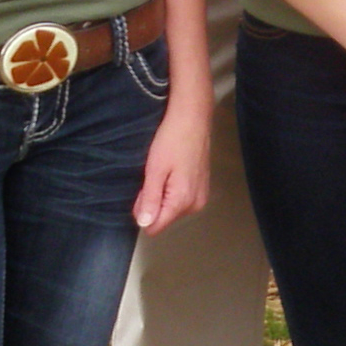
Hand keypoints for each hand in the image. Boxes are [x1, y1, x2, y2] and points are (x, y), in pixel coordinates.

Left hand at [133, 89, 210, 235]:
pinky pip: (181, 200)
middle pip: (164, 218)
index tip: (142, 190)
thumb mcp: (155, 169)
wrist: (193, 119)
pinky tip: (173, 171)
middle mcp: (195, 205)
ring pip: (172, 209)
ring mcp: (201, 197)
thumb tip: (144, 225)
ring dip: (162, 196)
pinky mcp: (203, 189)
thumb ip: (150, 199)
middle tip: (152, 177)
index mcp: (182, 201)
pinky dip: (172, 190)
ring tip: (163, 172)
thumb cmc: (172, 141)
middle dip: (153, 203)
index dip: (143, 212)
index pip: (156, 226)